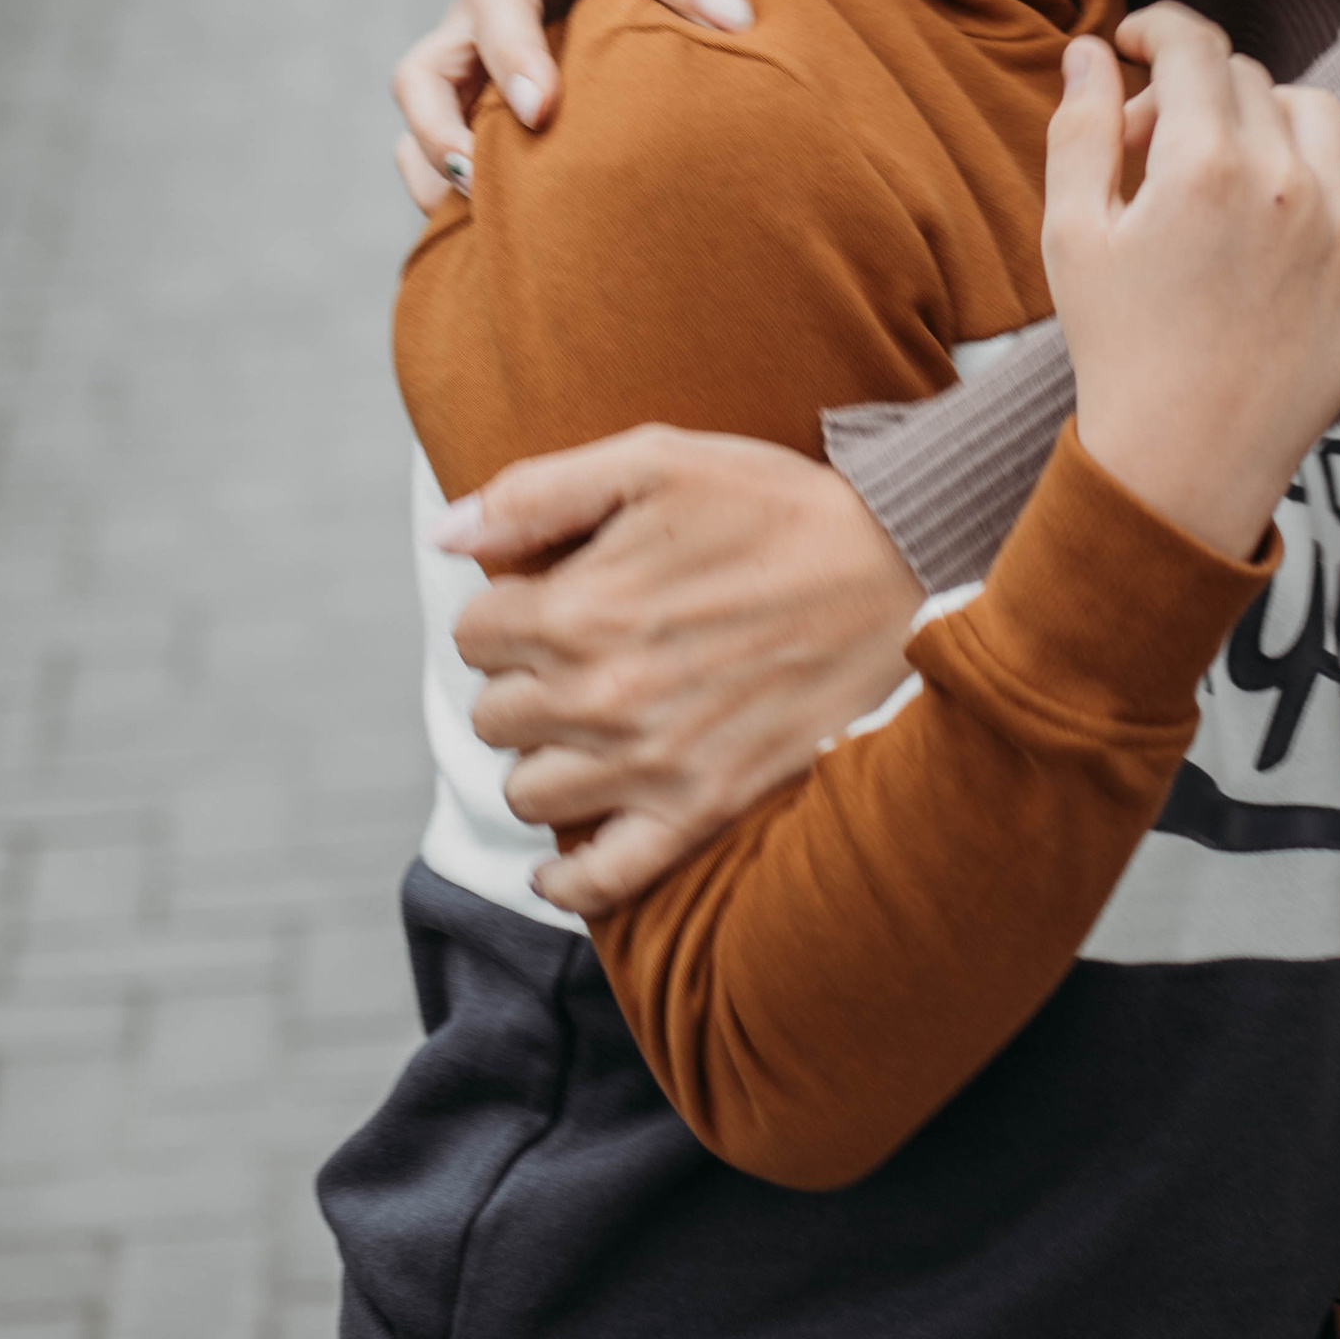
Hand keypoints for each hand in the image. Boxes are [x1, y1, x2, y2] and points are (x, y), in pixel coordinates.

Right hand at [390, 0, 782, 213]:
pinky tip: (472, 213)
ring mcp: (466, 16)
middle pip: (493, 4)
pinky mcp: (456, 64)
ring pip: (425, 74)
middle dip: (513, 56)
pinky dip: (427, 165)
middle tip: (544, 112)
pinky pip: (419, 127)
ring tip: (483, 180)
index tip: (737, 21)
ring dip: (445, 127)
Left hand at [436, 424, 919, 914]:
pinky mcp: (702, 810)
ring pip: (530, 791)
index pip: (473, 631)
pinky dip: (568, 877)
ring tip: (585, 725)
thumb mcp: (654, 459)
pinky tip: (563, 853)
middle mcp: (602, 696)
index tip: (545, 596)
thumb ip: (537, 494)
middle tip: (570, 655)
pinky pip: (601, 879)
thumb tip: (445, 532)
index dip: (504, 607)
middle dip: (519, 680)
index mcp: (580, 608)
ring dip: (544, 758)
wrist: (894, 566)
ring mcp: (651, 763)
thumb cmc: (772, 505)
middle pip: (493, 713)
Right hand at [1043, 3, 1339, 562]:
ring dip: (1267, 124)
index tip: (1134, 44)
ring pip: (1315, 115)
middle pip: (1244, 79)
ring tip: (1223, 180)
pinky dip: (1333, 189)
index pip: (1193, 44)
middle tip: (1149, 154)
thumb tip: (1090, 48)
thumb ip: (1081, 126)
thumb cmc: (1117, 347)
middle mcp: (1285, 182)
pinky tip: (1285, 229)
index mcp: (1202, 163)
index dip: (1156, 26)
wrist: (1185, 466)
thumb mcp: (1073, 232)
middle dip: (1190, 96)